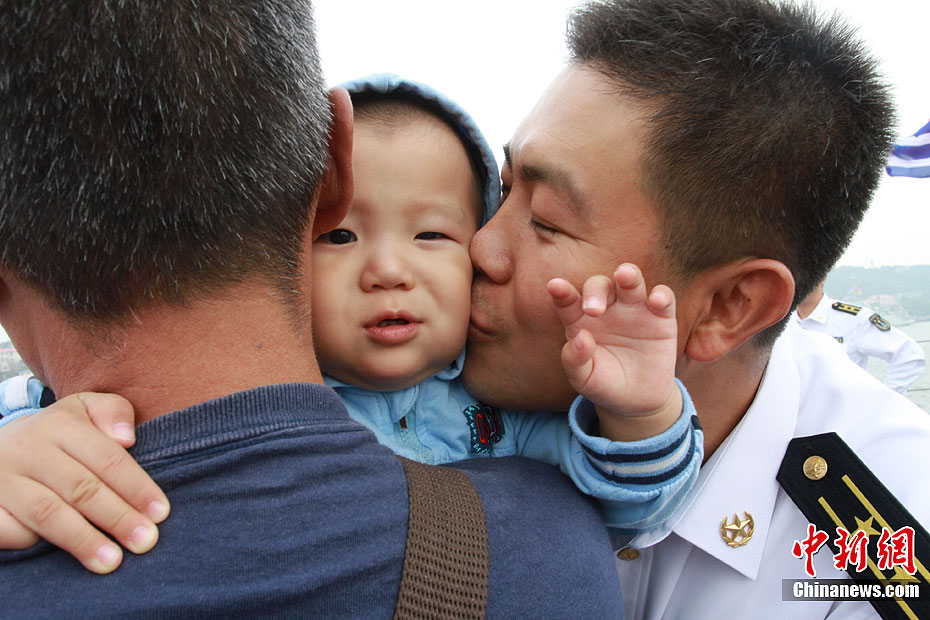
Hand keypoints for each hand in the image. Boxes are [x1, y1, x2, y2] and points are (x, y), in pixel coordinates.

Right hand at [0, 393, 169, 572]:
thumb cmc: (58, 433)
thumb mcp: (86, 409)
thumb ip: (113, 413)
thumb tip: (127, 438)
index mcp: (59, 424)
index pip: (106, 458)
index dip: (136, 487)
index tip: (160, 512)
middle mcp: (27, 449)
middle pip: (81, 488)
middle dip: (117, 517)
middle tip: (146, 540)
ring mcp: (2, 480)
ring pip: (47, 513)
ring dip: (83, 540)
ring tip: (113, 561)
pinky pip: (12, 530)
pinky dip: (36, 543)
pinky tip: (62, 556)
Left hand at [548, 263, 681, 440]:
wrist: (637, 401)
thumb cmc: (603, 384)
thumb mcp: (583, 379)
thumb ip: (574, 360)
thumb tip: (581, 338)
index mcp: (580, 320)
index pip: (568, 301)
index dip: (562, 292)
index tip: (555, 286)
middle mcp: (606, 308)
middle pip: (599, 285)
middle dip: (595, 291)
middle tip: (593, 311)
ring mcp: (633, 310)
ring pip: (630, 281)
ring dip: (628, 274)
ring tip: (624, 275)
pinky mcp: (660, 318)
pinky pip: (663, 298)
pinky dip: (661, 295)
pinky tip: (656, 300)